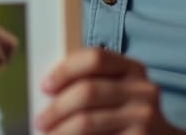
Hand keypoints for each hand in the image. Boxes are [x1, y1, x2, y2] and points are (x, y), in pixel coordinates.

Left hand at [35, 47, 185, 134]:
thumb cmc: (128, 113)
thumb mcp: (120, 89)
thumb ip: (93, 81)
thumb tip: (48, 89)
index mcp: (133, 69)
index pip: (95, 58)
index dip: (66, 70)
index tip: (45, 86)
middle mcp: (143, 90)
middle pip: (88, 91)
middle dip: (57, 107)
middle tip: (41, 120)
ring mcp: (144, 117)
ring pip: (88, 121)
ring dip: (61, 130)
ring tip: (49, 134)